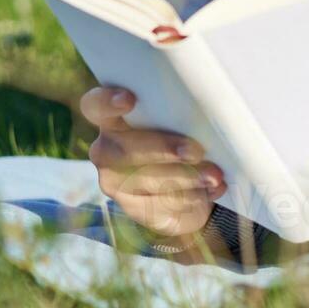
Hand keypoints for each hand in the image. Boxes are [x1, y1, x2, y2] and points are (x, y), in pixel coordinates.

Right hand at [79, 86, 227, 252]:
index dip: (107, 102)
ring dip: (184, 177)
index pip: (95, 106)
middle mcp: (107, 149)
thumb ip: (179, 117)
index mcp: (112, 118)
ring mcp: (114, 180)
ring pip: (146, 179)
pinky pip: (160, 203)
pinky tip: (209, 191)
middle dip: (164, 149)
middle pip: (126, 148)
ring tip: (213, 176)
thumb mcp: (180, 125)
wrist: (186, 192)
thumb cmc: (181, 142)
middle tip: (195, 152)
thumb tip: (207, 118)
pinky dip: (190, 197)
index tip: (129, 100)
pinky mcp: (131, 207)